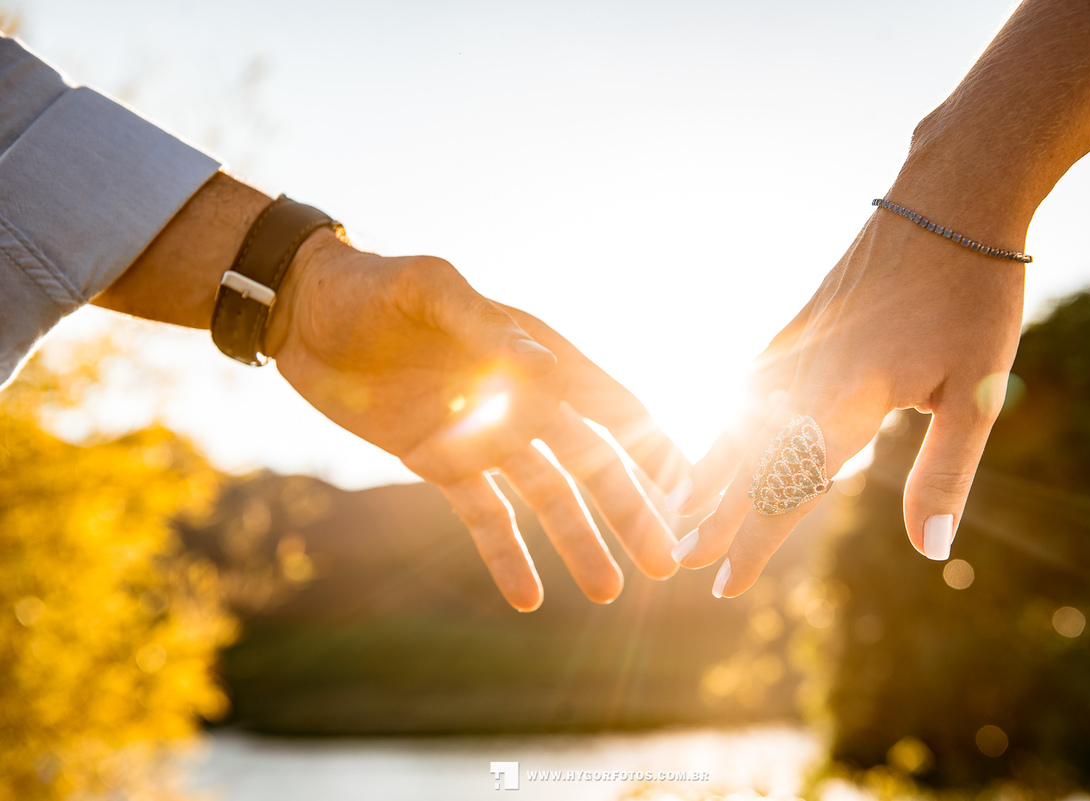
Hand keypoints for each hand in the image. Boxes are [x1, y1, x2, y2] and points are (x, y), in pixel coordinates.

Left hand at [268, 229, 688, 610]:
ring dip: (578, 542)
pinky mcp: (441, 462)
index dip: (652, 444)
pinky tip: (529, 597)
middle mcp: (521, 396)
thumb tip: (551, 372)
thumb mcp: (430, 291)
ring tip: (608, 592)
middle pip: (590, 461)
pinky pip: (483, 515)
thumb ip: (486, 328)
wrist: (303, 312)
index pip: (610, 402)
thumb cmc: (372, 287)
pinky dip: (506, 554)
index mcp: (533, 351)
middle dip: (629, 509)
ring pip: (546, 496)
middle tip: (666, 561)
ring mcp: (483, 433)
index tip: (692, 489)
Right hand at [667, 204, 1024, 597]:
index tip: (723, 584)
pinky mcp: (800, 324)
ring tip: (679, 508)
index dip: (754, 541)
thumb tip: (930, 549)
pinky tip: (718, 435)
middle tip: (676, 558)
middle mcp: (806, 376)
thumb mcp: (980, 392)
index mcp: (847, 400)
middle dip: (714, 515)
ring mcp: (796, 346)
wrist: (951, 198)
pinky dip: (725, 423)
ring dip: (708, 472)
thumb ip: (945, 472)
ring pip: (739, 422)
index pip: (787, 487)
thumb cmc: (973, 294)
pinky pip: (749, 387)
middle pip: (748, 460)